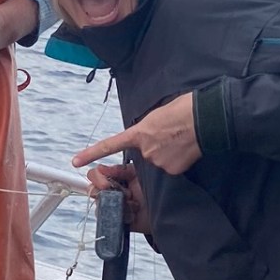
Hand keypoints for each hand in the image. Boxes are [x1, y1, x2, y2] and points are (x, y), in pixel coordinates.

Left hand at [72, 93, 200, 175]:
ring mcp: (157, 162)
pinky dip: (179, 161)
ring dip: (169, 153)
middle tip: (172, 135)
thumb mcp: (157, 115)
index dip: (91, 154)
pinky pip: (172, 168)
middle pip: (146, 155)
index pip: (110, 145)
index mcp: (138, 133)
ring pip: (160, 163)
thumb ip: (148, 130)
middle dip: (156, 147)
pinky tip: (187, 149)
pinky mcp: (172, 170)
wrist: (204, 117)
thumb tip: (151, 138)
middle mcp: (144, 151)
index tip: (75, 162)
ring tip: (182, 139)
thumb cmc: (183, 109)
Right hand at [84, 162, 150, 234]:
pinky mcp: (118, 220)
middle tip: (123, 193)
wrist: (168, 206)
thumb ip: (121, 169)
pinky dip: (123, 215)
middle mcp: (111, 192)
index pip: (95, 174)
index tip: (106, 183)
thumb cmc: (155, 187)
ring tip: (133, 203)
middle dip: (105, 191)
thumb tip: (101, 168)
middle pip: (93, 190)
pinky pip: (109, 219)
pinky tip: (134, 213)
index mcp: (115, 178)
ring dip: (117, 203)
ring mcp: (113, 206)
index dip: (97, 177)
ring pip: (100, 205)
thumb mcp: (138, 173)